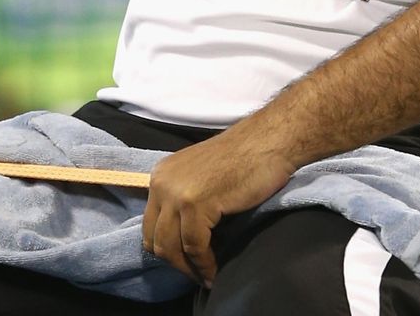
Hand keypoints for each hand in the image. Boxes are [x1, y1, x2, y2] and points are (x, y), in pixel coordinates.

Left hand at [141, 128, 296, 287]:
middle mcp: (161, 183)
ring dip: (190, 269)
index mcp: (160, 176)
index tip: (186, 264)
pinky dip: (205, 264)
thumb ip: (185, 201)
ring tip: (207, 277)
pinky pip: (194, 246)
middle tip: (197, 274)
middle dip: (176, 264)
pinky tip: (215, 271)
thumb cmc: (245, 159)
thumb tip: (182, 240)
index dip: (167, 250)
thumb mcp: (201, 179)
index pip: (150, 225)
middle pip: (156, 239)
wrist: (268, 141)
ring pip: (171, 247)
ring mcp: (176, 193)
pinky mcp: (195, 203)